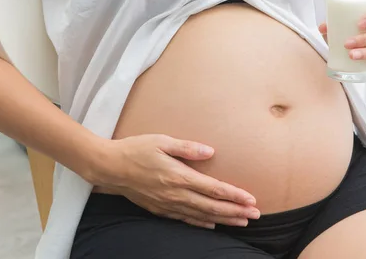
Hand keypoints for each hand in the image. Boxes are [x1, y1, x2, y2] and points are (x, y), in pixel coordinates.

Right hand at [89, 134, 259, 228]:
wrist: (110, 167)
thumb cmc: (136, 149)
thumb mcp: (162, 141)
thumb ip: (187, 148)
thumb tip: (211, 152)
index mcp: (179, 176)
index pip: (213, 188)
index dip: (234, 195)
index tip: (251, 200)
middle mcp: (175, 193)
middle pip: (212, 206)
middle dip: (235, 211)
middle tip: (255, 216)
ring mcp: (168, 204)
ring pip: (201, 215)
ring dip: (223, 219)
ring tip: (241, 222)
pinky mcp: (160, 208)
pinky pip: (185, 219)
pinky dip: (201, 223)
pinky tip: (211, 224)